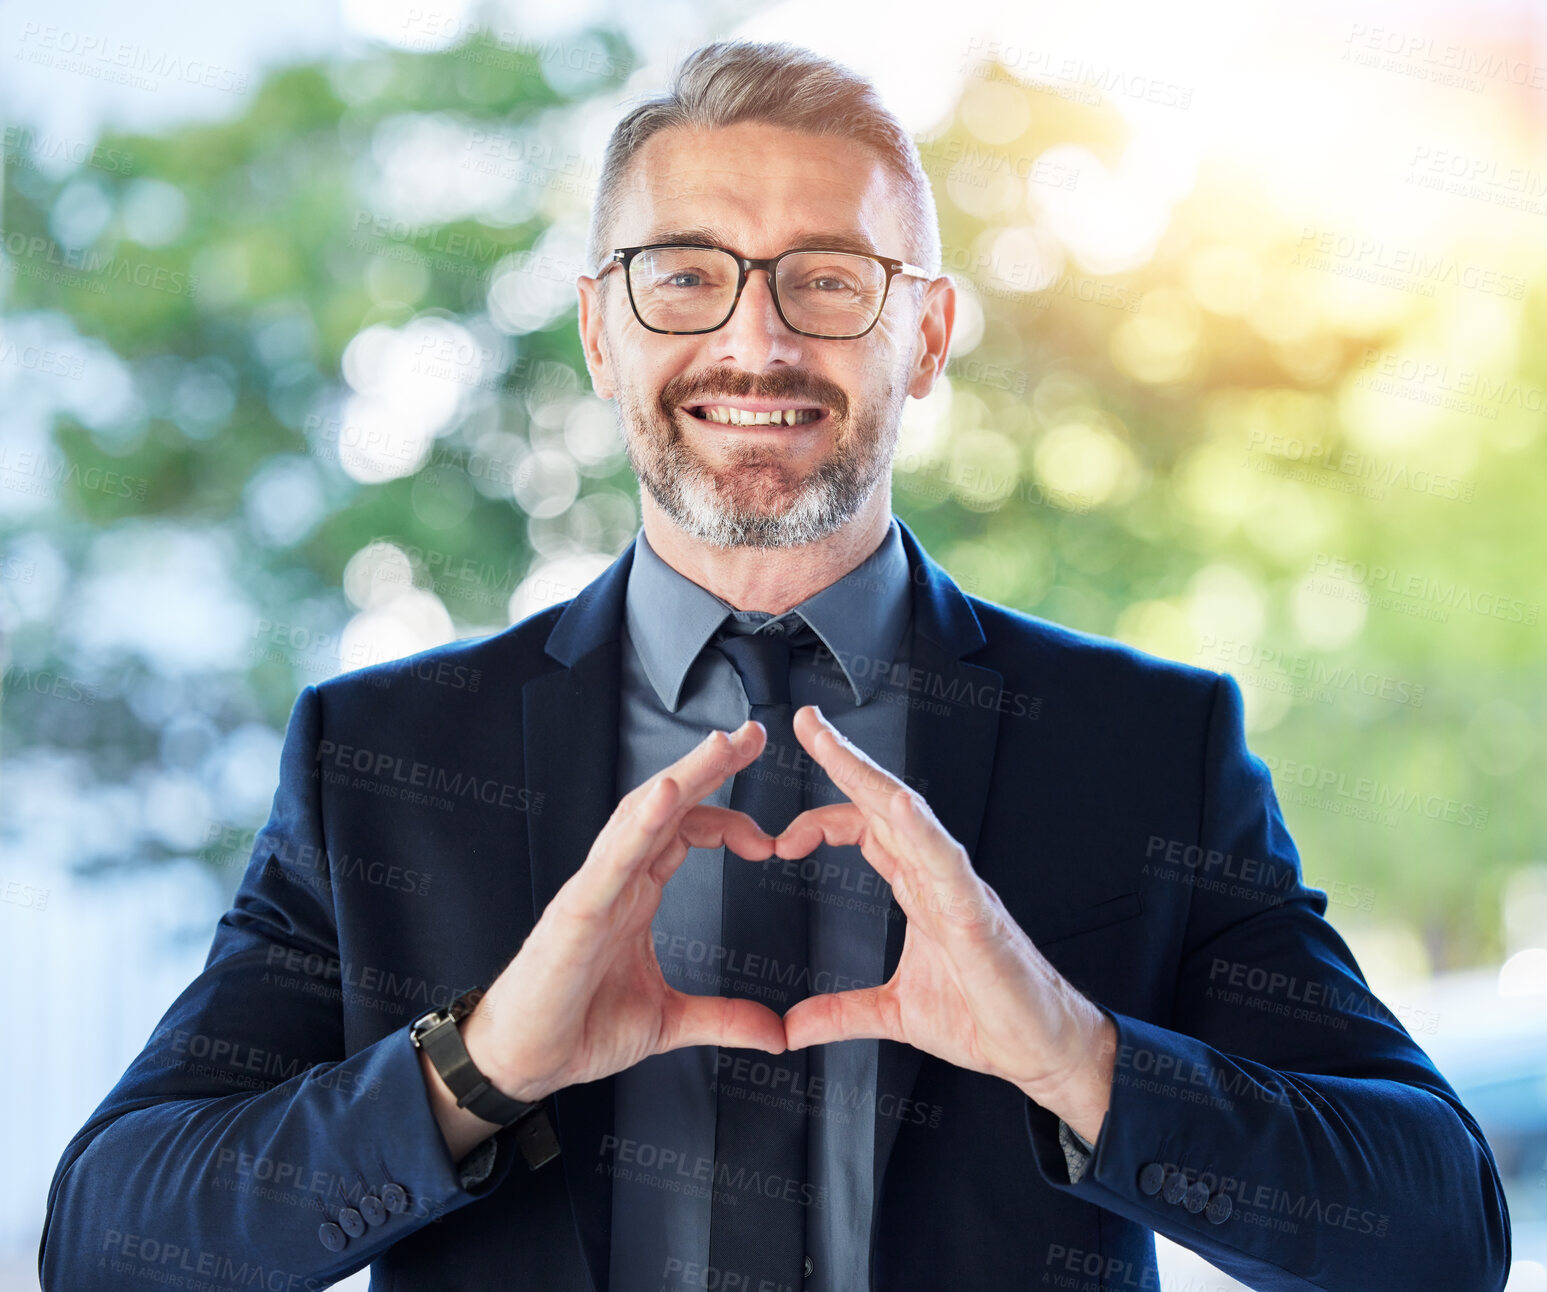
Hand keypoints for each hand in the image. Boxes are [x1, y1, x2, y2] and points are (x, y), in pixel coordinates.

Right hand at [425, 722, 786, 1157]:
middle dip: (710, 766)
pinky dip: (639, 824)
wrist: (522, 1062)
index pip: (686, 830)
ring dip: (682, 776)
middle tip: (753, 733)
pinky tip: (668, 795)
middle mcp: (617, 879)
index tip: (772, 838)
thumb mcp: (668, 1021)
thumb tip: (778, 1035)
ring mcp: (595, 889)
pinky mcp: (575, 912)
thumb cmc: (577, 1026)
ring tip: (719, 744)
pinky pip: (611, 859)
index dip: (729, 820)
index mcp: (636, 893)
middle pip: (666, 804)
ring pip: (640, 816)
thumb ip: (724, 1018)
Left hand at [773, 706, 1116, 1142]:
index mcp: (918, 889)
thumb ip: (841, 1013)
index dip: (821, 821)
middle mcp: (936, 876)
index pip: (865, 830)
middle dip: (843, 760)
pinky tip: (900, 806)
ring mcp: (958, 889)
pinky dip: (924, 831)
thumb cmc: (986, 1017)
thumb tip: (790, 1027)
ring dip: (872, 779)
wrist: (1040, 1048)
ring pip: (912, 818)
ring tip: (835, 746)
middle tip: (804, 721)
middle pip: (883, 803)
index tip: (778, 838)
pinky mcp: (978, 914)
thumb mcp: (896, 1014)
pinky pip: (949, 863)